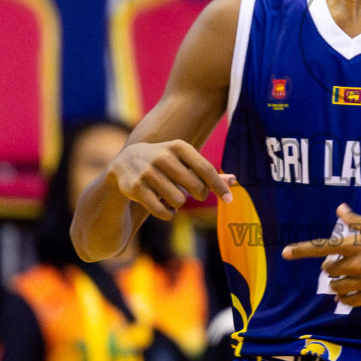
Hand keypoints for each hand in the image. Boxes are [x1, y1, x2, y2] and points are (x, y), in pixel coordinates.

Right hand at [106, 140, 232, 218]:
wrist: (125, 162)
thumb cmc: (165, 164)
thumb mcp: (184, 162)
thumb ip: (207, 172)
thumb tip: (235, 181)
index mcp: (178, 147)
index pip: (206, 169)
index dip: (219, 187)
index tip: (229, 200)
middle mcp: (162, 156)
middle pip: (196, 188)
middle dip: (199, 195)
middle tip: (194, 193)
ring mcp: (147, 172)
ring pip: (179, 201)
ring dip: (179, 204)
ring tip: (171, 196)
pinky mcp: (135, 187)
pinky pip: (163, 211)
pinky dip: (168, 214)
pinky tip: (165, 207)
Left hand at [280, 204, 360, 307]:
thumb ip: (357, 221)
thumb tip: (341, 209)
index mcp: (355, 243)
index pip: (321, 247)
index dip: (301, 250)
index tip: (285, 253)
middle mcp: (356, 262)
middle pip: (328, 269)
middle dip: (331, 267)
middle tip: (343, 264)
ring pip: (336, 286)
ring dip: (336, 283)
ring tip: (346, 278)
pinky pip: (349, 301)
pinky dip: (344, 298)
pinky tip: (345, 296)